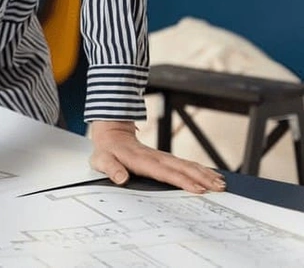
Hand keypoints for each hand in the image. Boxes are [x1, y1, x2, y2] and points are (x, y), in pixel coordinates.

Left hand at [89, 121, 225, 192]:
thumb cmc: (107, 151)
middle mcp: (156, 158)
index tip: (198, 189)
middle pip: (182, 168)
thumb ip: (111, 169)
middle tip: (219, 188)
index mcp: (142, 161)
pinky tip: (212, 174)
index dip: (182, 181)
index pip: (165, 173)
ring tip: (221, 183)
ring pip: (187, 165)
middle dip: (202, 178)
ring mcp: (162, 157)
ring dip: (205, 174)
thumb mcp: (102, 160)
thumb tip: (121, 178)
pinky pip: (185, 164)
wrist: (111, 134)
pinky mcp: (165, 159)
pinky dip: (200, 169)